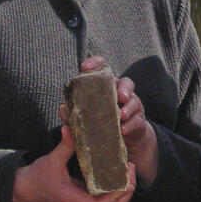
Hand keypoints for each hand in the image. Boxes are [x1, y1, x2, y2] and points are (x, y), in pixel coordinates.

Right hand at [12, 124, 136, 201]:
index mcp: (74, 199)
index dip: (116, 195)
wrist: (26, 188)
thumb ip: (64, 146)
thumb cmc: (38, 177)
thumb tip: (70, 127)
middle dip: (126, 192)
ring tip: (128, 171)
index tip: (125, 178)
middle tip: (131, 169)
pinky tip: (119, 174)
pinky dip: (116, 190)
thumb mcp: (52, 160)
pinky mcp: (85, 200)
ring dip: (123, 192)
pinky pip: (106, 201)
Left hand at [69, 56, 158, 188]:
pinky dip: (129, 125)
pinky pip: (136, 121)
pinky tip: (122, 130)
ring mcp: (131, 105)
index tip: (84, 67)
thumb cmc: (100, 120)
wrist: (121, 138)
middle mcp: (120, 92)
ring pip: (134, 101)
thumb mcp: (85, 115)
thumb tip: (63, 112)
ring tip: (121, 115)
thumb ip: (72, 112)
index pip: (103, 68)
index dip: (95, 63)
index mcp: (106, 86)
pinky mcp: (137, 121)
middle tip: (119, 97)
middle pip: (125, 82)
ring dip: (128, 107)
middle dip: (123, 88)